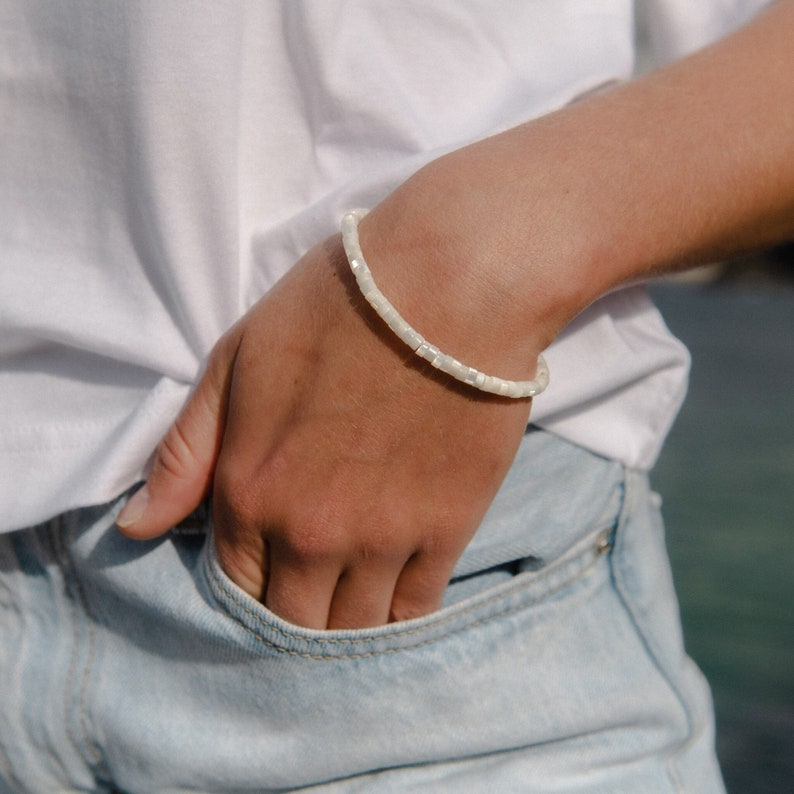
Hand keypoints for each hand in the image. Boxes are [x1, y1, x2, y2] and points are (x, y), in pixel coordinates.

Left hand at [116, 232, 533, 628]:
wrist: (450, 288)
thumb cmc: (337, 310)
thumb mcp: (236, 360)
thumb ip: (185, 451)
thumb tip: (136, 528)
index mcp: (251, 492)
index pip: (233, 587)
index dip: (244, 590)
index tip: (263, 573)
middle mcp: (312, 533)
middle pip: (291, 624)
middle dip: (291, 618)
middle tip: (306, 593)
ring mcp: (383, 539)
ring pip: (353, 630)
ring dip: (344, 626)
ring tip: (348, 598)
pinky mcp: (447, 532)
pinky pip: (415, 612)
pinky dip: (399, 618)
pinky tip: (393, 593)